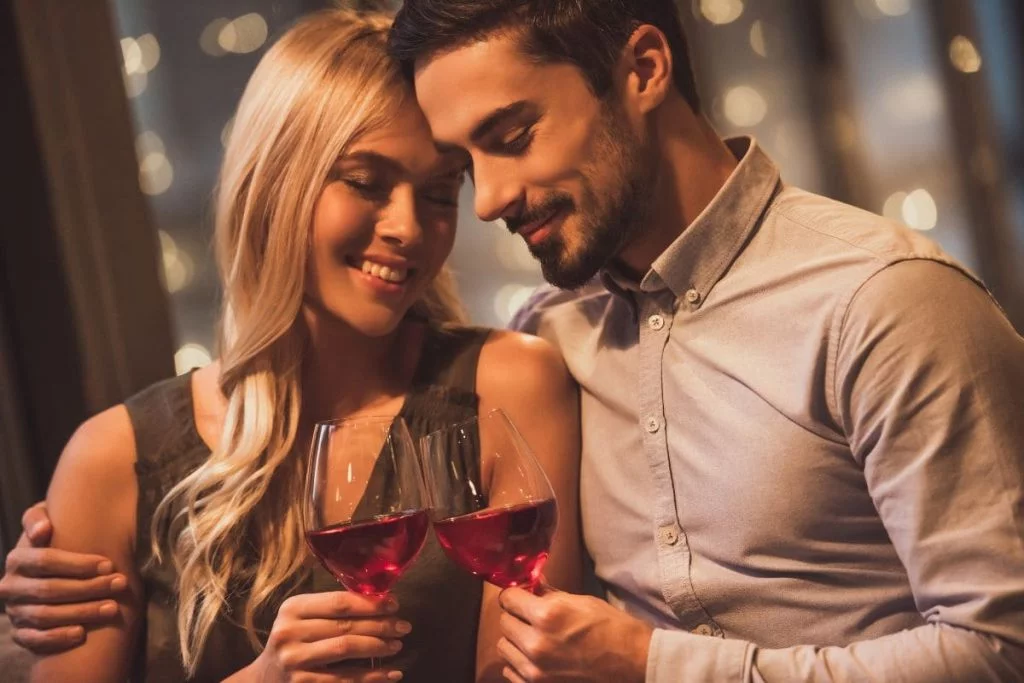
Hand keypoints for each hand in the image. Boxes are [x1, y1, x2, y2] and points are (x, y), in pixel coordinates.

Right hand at [0, 502, 126, 652]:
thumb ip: (38, 517)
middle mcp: (10, 586)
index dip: (78, 563)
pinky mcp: (19, 632)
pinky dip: (56, 638)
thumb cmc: (55, 539)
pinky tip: (81, 634)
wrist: (44, 569)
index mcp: (17, 558)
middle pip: (50, 589)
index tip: (109, 564)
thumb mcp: (45, 520)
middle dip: (89, 587)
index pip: (46, 561)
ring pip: (45, 616)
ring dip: (81, 612)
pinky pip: (34, 639)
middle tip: (120, 584)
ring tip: (112, 608)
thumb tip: (43, 529)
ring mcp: (14, 611)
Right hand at [243, 591, 410, 682]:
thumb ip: (333, 608)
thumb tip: (381, 599)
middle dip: (380, 625)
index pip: (338, 602)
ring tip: (397, 645)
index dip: (370, 603)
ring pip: (347, 650)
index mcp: (292, 609)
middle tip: (403, 626)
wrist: (265, 679)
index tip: (394, 604)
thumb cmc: (294, 640)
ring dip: (378, 647)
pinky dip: (373, 677)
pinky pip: (346, 680)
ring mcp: (295, 662)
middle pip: (345, 626)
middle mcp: (290, 633)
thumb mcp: (303, 617)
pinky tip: (391, 673)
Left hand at [497, 586, 651, 682]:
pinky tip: (535, 658)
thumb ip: (550, 595)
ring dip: (515, 640)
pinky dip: (518, 663)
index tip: (520, 597)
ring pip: (504, 647)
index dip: (515, 595)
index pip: (508, 598)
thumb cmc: (612, 628)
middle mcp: (535, 644)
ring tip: (533, 638)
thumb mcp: (581, 601)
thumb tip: (530, 587)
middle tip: (529, 617)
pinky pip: (510, 671)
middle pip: (504, 622)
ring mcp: (534, 671)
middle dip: (515, 616)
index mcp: (546, 616)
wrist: (633, 664)